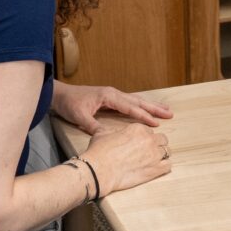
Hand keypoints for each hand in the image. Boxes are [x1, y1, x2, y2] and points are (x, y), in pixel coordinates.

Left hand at [51, 81, 172, 134]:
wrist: (60, 95)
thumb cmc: (69, 104)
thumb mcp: (79, 117)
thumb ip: (93, 126)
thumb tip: (106, 136)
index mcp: (109, 96)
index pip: (130, 107)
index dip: (143, 116)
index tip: (156, 123)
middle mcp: (114, 93)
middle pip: (138, 101)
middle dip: (155, 108)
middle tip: (170, 113)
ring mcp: (113, 95)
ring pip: (136, 100)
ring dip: (151, 106)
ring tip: (166, 110)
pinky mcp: (111, 99)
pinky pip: (130, 102)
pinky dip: (141, 106)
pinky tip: (147, 109)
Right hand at [83, 123, 171, 195]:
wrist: (99, 170)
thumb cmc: (98, 152)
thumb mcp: (101, 133)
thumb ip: (108, 129)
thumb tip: (104, 129)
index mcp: (138, 128)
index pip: (149, 131)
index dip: (144, 138)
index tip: (140, 144)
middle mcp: (149, 139)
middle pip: (162, 139)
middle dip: (156, 145)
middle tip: (148, 152)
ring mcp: (154, 154)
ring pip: (166, 151)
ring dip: (161, 155)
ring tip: (152, 161)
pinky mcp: (156, 169)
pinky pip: (168, 165)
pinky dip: (164, 167)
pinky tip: (157, 169)